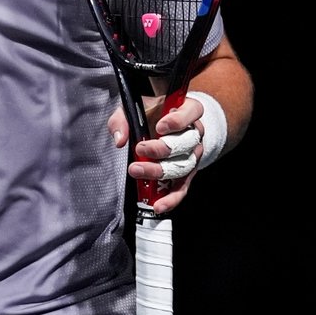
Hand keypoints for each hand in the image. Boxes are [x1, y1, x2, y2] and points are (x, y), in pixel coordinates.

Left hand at [109, 96, 205, 213]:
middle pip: (186, 143)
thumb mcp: (134, 110)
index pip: (192, 112)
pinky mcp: (187, 173)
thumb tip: (120, 140)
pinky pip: (182, 188)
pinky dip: (171, 198)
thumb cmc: (150, 114)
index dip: (178, 120)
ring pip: (183, 166)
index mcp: (187, 110)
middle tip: (140, 149)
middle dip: (162, 149)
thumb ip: (123, 120)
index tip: (160, 126)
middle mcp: (195, 133)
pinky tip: (159, 204)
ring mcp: (193, 154)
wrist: (161, 125)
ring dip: (159, 171)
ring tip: (137, 170)